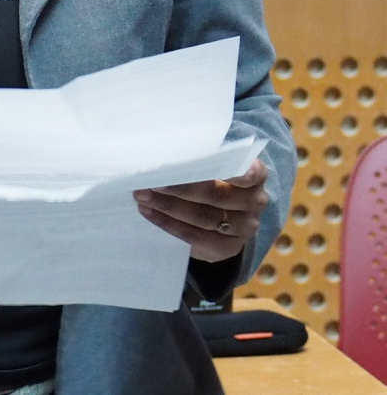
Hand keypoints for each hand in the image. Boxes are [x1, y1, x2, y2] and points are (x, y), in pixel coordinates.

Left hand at [132, 159, 268, 263]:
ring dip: (168, 207)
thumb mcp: (214, 165)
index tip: (197, 164)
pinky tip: (150, 213)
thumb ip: (200, 159)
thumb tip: (163, 151)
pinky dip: (169, 225)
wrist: (226, 215)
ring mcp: (245, 227)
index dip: (228, 169)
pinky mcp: (230, 248)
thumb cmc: (214, 178)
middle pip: (216, 194)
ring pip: (204, 217)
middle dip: (178, 187)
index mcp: (257, 174)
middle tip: (148, 180)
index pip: (249, 171)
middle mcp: (256, 201)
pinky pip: (197, 238)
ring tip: (142, 197)